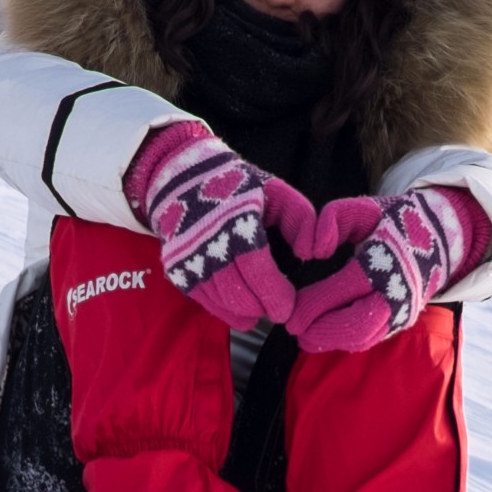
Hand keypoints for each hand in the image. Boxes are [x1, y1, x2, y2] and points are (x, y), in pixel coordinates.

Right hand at [126, 125, 316, 329]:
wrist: (182, 178)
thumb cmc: (237, 186)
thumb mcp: (276, 191)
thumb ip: (303, 219)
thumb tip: (315, 253)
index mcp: (236, 219)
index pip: (256, 269)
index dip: (275, 293)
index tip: (289, 305)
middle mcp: (208, 242)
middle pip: (238, 293)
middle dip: (262, 308)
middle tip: (279, 310)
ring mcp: (188, 258)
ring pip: (221, 301)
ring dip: (245, 312)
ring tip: (262, 310)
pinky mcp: (176, 269)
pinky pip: (203, 301)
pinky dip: (225, 312)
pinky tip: (242, 312)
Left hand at [287, 187, 482, 353]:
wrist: (440, 237)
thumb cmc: (394, 221)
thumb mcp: (365, 207)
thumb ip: (333, 218)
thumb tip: (313, 251)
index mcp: (386, 259)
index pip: (346, 289)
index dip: (314, 304)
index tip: (289, 311)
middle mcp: (397, 290)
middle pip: (357, 324)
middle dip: (321, 331)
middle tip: (293, 329)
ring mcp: (402, 309)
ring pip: (365, 337)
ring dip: (332, 341)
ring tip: (304, 338)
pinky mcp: (402, 321)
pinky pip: (372, 338)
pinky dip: (346, 342)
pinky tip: (324, 337)